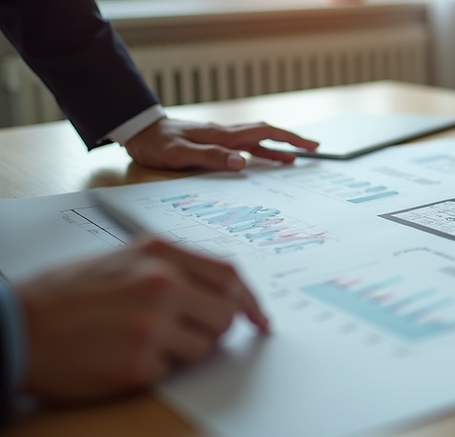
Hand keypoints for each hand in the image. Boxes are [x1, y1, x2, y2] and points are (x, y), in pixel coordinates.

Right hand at [16, 238, 268, 401]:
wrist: (16, 324)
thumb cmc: (69, 293)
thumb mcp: (124, 259)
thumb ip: (176, 268)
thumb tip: (226, 292)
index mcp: (160, 253)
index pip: (230, 275)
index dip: (250, 300)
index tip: (261, 319)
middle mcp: (162, 283)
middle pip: (225, 315)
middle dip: (213, 329)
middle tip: (184, 332)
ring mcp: (151, 324)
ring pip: (204, 348)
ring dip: (181, 351)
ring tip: (140, 339)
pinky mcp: (137, 363)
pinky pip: (172, 372)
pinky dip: (154, 369)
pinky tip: (122, 355)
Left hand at [125, 118, 318, 170]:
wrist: (139, 131)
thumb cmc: (156, 144)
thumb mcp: (179, 154)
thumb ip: (211, 157)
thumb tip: (243, 163)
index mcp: (223, 135)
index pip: (265, 133)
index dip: (290, 139)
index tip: (310, 146)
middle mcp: (226, 133)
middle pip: (267, 133)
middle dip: (292, 141)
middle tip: (313, 150)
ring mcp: (221, 137)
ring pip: (257, 141)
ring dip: (277, 148)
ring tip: (295, 160)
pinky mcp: (214, 142)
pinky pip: (244, 146)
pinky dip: (259, 153)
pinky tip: (264, 161)